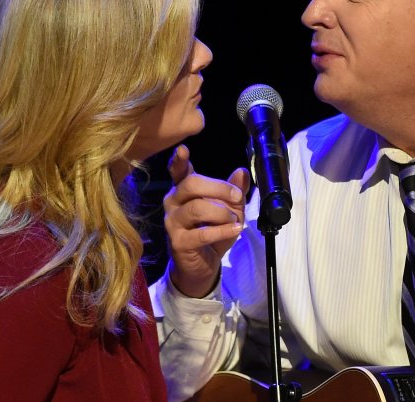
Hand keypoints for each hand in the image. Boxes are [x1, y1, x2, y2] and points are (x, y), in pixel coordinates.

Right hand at [163, 145, 250, 297]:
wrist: (202, 265)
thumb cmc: (213, 232)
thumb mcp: (230, 209)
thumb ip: (235, 191)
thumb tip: (241, 172)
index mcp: (184, 189)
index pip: (178, 171)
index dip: (178, 160)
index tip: (182, 150)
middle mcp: (173, 201)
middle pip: (191, 184)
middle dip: (220, 188)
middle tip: (238, 198)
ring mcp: (173, 222)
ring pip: (197, 208)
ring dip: (222, 212)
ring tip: (235, 220)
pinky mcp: (178, 241)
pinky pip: (202, 232)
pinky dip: (222, 230)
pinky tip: (235, 230)